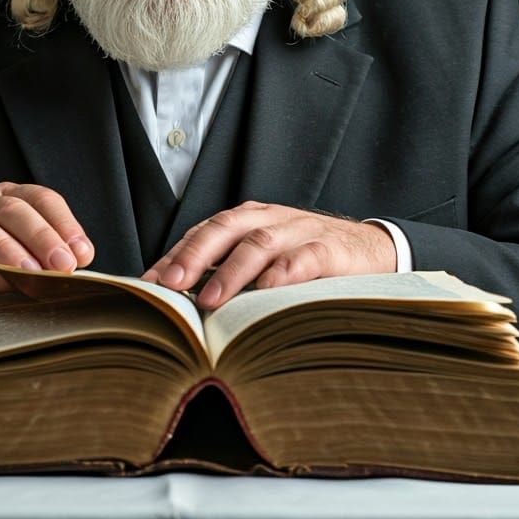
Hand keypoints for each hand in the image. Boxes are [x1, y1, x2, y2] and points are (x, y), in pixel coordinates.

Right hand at [0, 182, 93, 335]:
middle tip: (63, 265)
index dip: (64, 223)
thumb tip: (74, 268)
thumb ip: (42, 259)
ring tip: (28, 273)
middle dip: (41, 236)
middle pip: (12, 210)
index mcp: (8, 198)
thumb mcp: (16, 256)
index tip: (83, 253)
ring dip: (6, 249)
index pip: (40, 199)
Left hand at [141, 201, 396, 309]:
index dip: (175, 255)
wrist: (369, 249)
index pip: (203, 231)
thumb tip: (177, 299)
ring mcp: (299, 232)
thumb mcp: (264, 258)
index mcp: (248, 219)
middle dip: (194, 256)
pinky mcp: (330, 250)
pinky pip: (304, 258)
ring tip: (209, 299)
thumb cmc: (304, 257)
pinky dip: (284, 272)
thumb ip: (226, 270)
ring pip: (259, 244)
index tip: (148, 283)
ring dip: (231, 272)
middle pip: (225, 228)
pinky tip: (267, 289)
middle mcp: (269, 220)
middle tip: (169, 285)